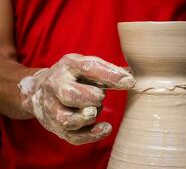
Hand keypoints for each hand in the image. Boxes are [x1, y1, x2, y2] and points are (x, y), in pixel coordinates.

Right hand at [18, 53, 134, 144]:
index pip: (89, 68)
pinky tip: (105, 128)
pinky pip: (72, 135)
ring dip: (87, 117)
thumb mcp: (86, 66)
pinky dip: (91, 134)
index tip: (130, 82)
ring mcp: (51, 107)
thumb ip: (107, 71)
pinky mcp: (54, 125)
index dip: (111, 76)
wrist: (39, 89)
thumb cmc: (73, 77)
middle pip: (70, 94)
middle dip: (92, 98)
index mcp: (68, 65)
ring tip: (95, 110)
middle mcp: (55, 84)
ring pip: (66, 119)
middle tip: (100, 97)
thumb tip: (131, 78)